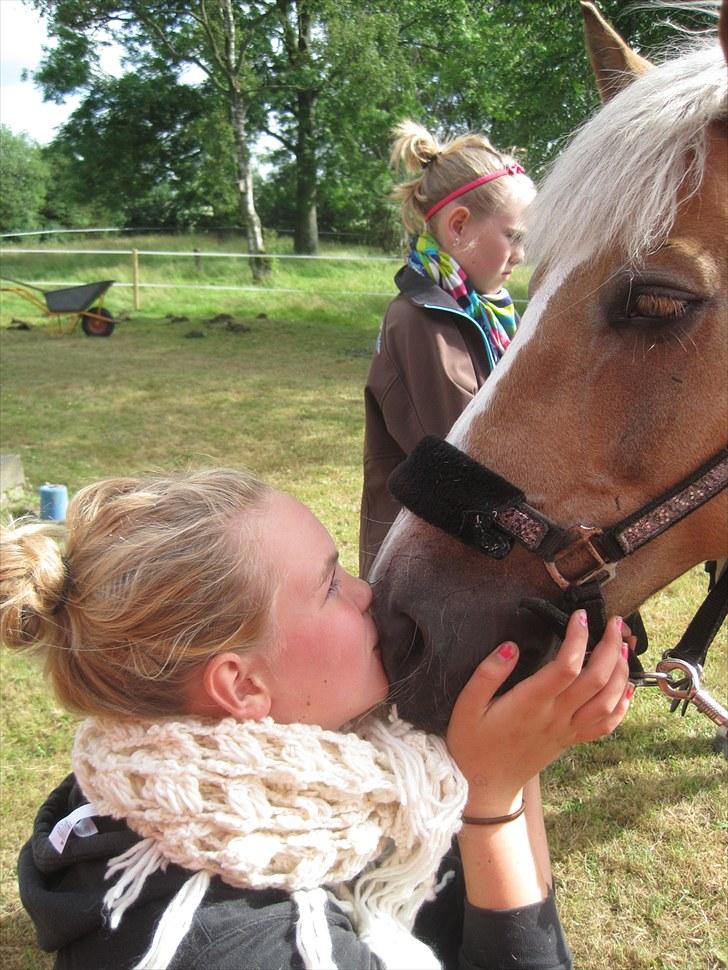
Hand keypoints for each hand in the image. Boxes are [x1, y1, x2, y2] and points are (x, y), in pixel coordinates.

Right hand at [446, 611, 632, 815]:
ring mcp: (567, 730)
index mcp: (530, 704)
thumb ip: (487, 674)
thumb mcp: (466, 707)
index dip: (578, 638)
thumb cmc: (473, 743)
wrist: (487, 786)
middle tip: (614, 622)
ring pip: (608, 700)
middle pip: (596, 679)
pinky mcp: (571, 740)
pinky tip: (627, 687)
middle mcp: (555, 717)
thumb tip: (510, 647)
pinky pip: (606, 725)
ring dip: (621, 671)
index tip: (580, 616)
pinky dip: (622, 705)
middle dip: (610, 647)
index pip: (566, 667)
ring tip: (622, 645)